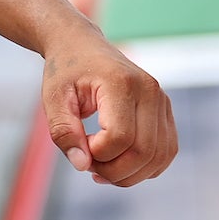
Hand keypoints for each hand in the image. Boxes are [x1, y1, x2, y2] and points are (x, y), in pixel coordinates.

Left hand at [42, 31, 177, 187]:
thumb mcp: (53, 98)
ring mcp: (162, 102)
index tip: (78, 146)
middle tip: (87, 164)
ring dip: (129, 174)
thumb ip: (63, 131)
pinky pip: (164, 153)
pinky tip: (117, 164)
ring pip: (158, 157)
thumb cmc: (66, 71)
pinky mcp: (165, 113)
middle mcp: (150, 91)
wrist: (81, 45)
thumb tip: (82, 165)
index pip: (120, 137)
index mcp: (122, 83)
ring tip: (100, 166)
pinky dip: (143, 168)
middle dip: (114, 171)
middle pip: (144, 152)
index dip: (97, 154)